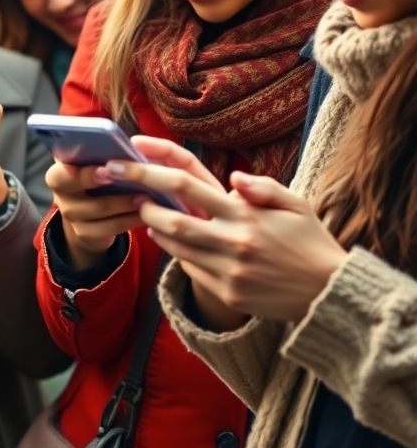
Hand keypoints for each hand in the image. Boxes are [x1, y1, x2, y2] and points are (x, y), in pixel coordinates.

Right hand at [44, 160, 144, 269]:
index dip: (83, 174)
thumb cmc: (94, 177)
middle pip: (81, 199)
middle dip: (106, 190)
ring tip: (146, 197)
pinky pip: (109, 228)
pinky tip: (145, 213)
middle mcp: (61, 196)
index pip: (61, 174)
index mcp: (59, 173)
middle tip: (132, 183)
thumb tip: (127, 145)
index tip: (107, 169)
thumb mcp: (92, 164)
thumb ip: (101, 156)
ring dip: (124, 204)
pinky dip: (129, 220)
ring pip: (98, 211)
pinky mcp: (85, 234)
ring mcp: (71, 217)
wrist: (87, 213)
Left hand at [105, 146, 347, 323]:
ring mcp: (227, 270)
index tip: (131, 151)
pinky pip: (190, 268)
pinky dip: (176, 251)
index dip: (154, 167)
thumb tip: (234, 178)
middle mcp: (232, 241)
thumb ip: (263, 187)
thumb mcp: (296, 204)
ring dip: (153, 226)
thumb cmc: (309, 242)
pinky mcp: (226, 293)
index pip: (187, 184)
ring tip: (143, 211)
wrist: (329, 296)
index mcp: (244, 214)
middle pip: (170, 217)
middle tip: (118, 183)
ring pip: (174, 245)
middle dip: (139, 197)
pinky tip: (169, 239)